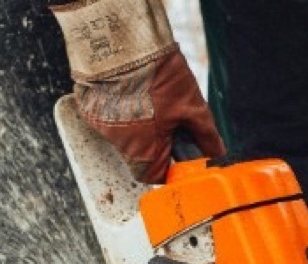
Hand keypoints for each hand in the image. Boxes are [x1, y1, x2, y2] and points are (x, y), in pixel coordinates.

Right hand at [53, 0, 224, 182]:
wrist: (123, 42)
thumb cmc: (157, 76)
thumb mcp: (191, 106)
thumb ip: (205, 134)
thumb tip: (216, 151)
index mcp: (144, 152)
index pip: (156, 176)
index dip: (170, 166)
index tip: (180, 153)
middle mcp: (120, 145)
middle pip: (141, 156)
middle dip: (157, 142)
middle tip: (170, 120)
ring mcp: (102, 126)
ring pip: (126, 136)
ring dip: (141, 124)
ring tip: (152, 99)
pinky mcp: (91, 108)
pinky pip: (110, 117)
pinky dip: (123, 109)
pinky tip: (134, 91)